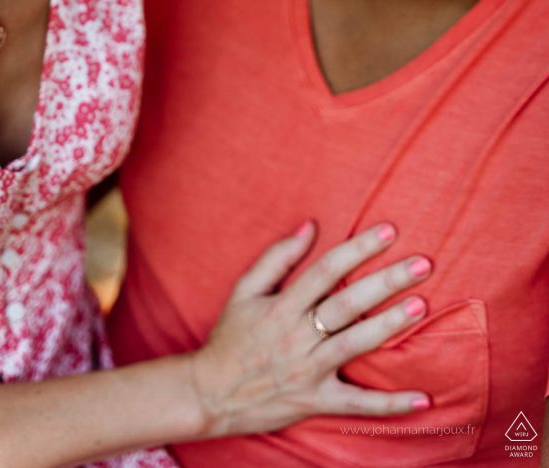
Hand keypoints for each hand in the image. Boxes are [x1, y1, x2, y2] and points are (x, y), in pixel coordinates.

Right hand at [190, 222, 431, 438]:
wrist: (209, 393)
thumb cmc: (229, 337)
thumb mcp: (244, 290)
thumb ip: (276, 257)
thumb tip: (310, 226)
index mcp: (282, 306)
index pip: (327, 270)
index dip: (358, 248)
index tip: (389, 231)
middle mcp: (298, 335)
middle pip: (348, 303)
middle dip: (387, 281)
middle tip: (422, 263)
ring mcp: (309, 370)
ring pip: (355, 344)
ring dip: (390, 326)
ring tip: (421, 306)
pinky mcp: (315, 401)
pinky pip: (356, 404)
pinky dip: (390, 405)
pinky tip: (422, 399)